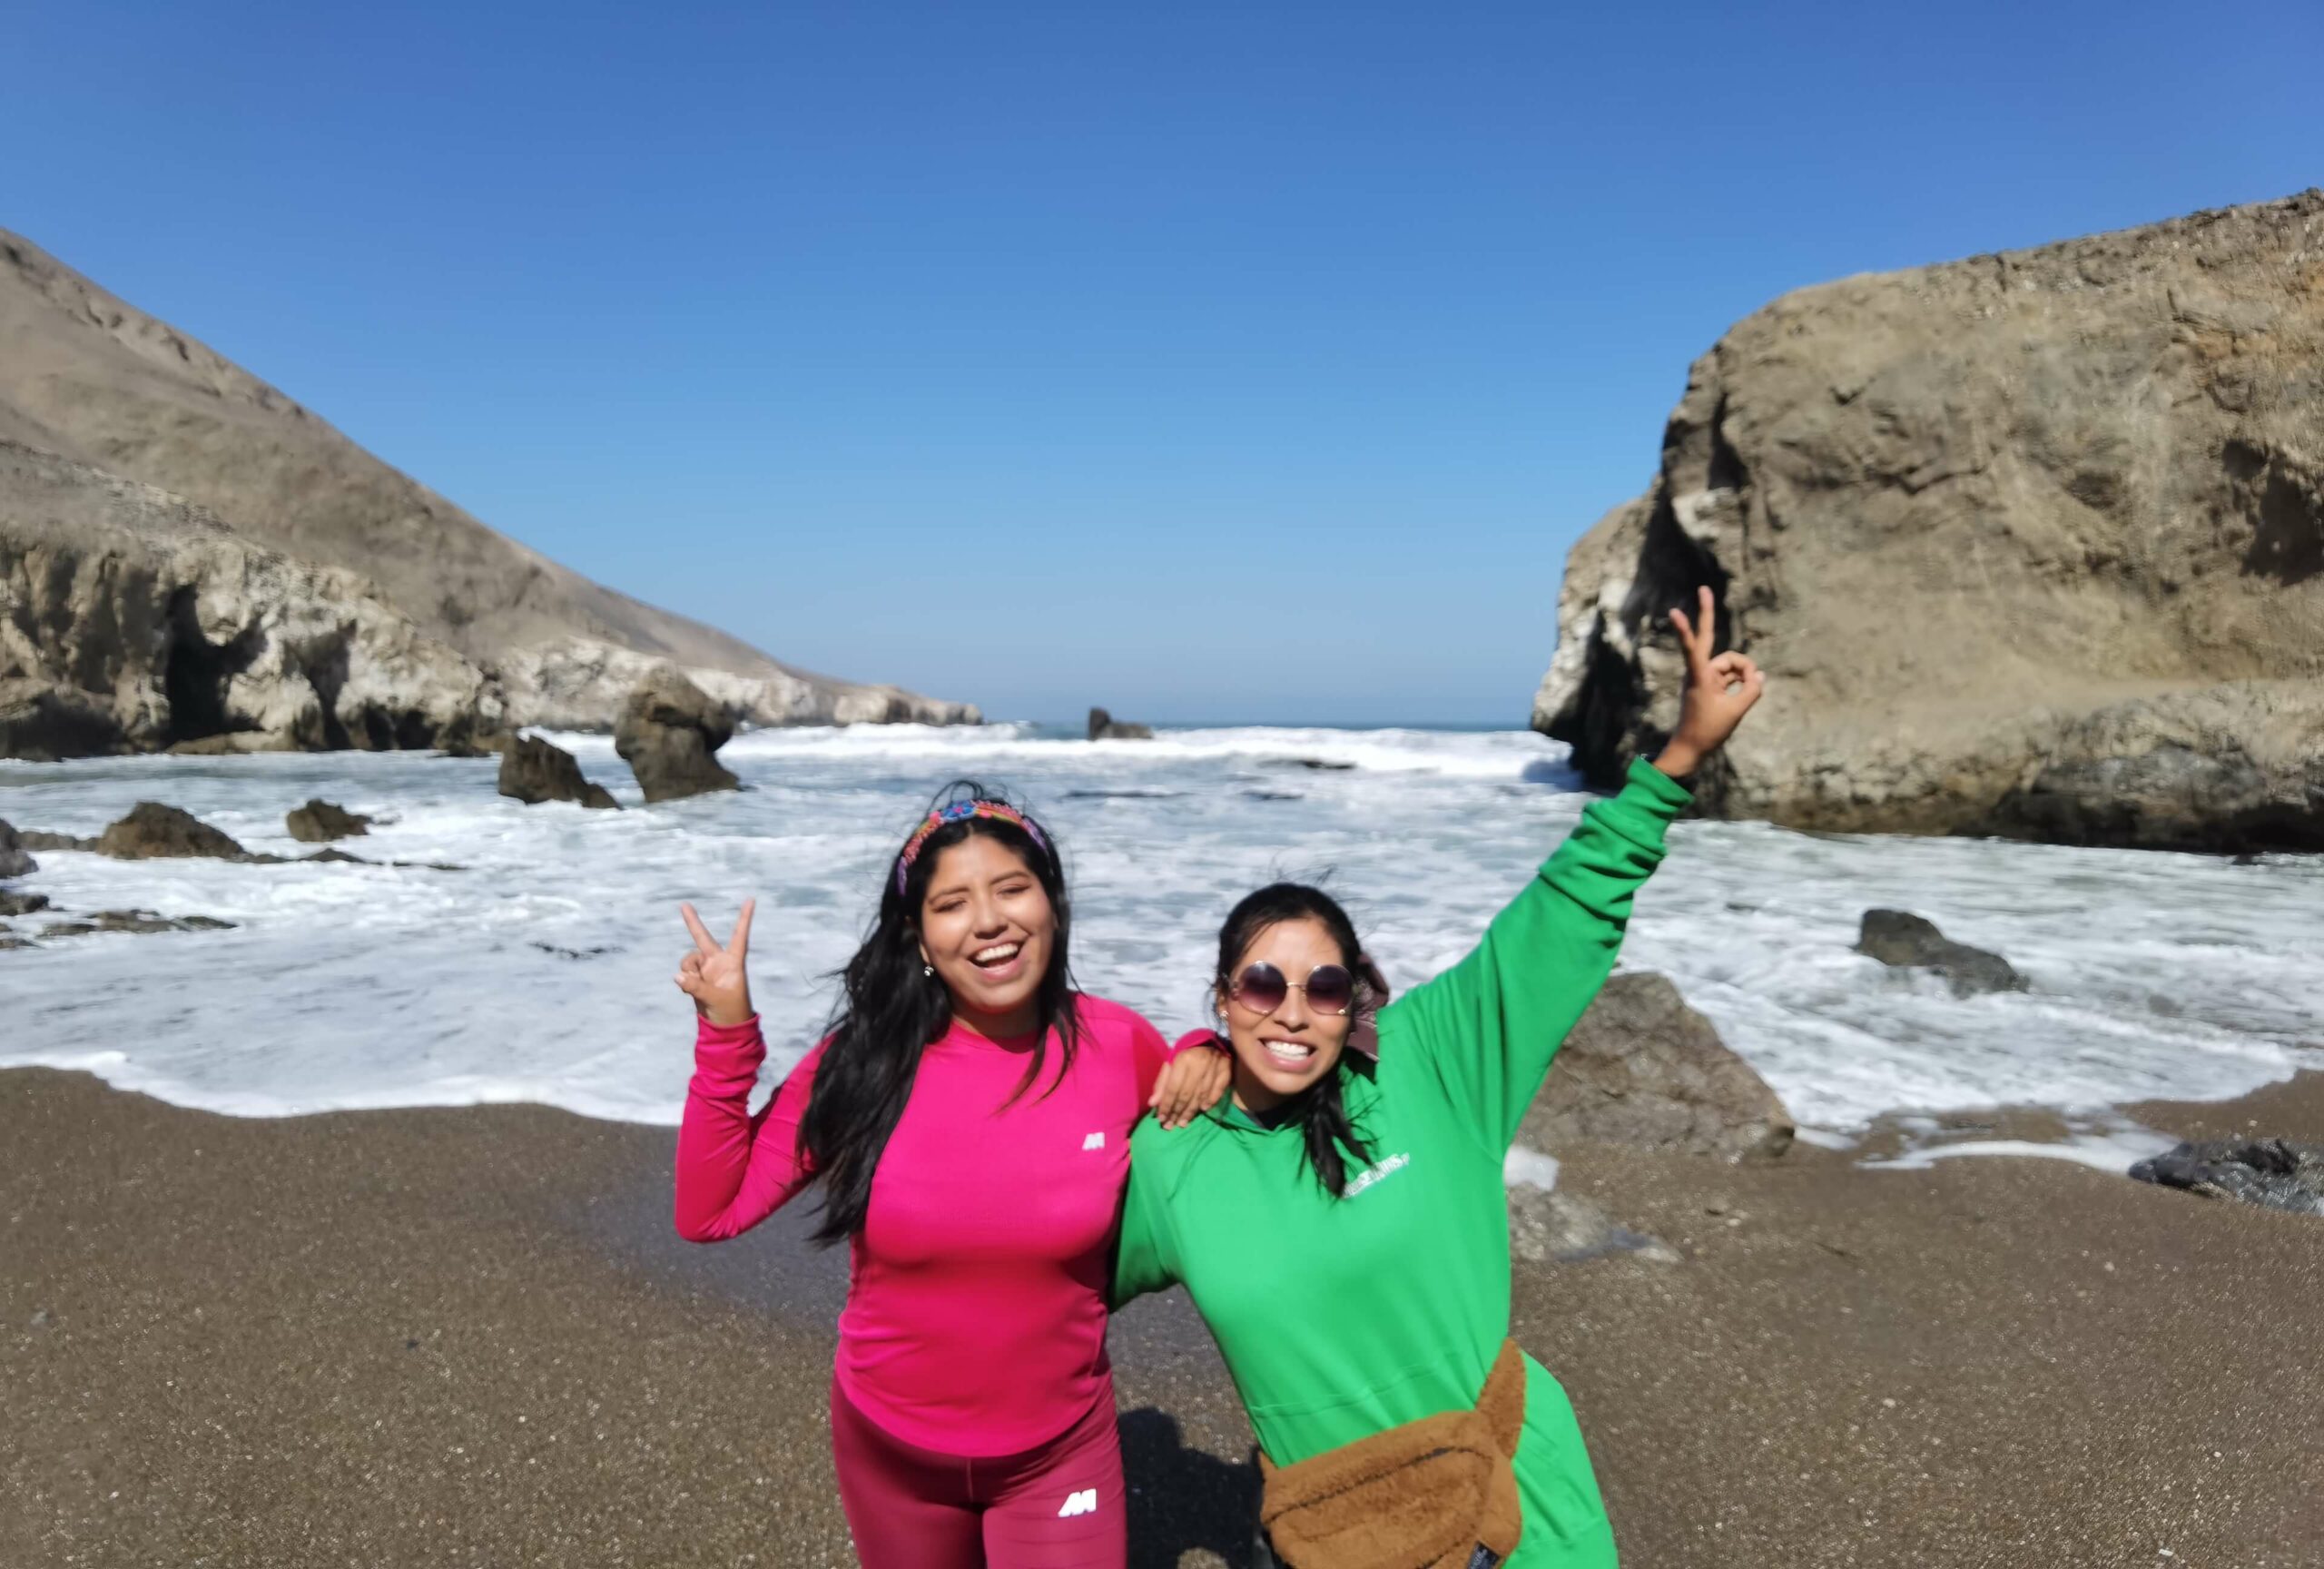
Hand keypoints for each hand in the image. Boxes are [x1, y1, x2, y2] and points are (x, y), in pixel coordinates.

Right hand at [676, 899, 755, 1026]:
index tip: (751, 899)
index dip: (744, 918)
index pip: (739, 936)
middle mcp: (719, 961)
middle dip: (692, 922)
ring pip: (688, 961)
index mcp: (734, 962)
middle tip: (684, 904)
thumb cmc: (731, 1011)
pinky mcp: (696, 978)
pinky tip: (691, 991)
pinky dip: (684, 982)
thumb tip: (678, 976)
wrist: (725, 1026)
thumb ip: (696, 986)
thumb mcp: (716, 998)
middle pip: (703, 938)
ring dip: (688, 972)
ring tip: (699, 987)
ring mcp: (706, 969)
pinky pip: (683, 974)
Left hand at [1148, 1039, 1231, 1129]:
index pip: (1173, 1087)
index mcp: (1182, 1059)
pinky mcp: (1226, 1070)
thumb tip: (1152, 1104)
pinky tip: (1203, 1110)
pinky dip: (1211, 1101)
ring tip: (1183, 1123)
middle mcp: (1199, 1063)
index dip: (1166, 1105)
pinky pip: (1218, 1090)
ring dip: (1191, 1112)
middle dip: (1177, 1112)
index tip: (1161, 1119)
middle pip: (1186, 1093)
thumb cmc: (1187, 1054)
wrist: (1211, 1042)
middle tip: (1171, 1126)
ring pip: (1201, 1095)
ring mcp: (1214, 1067)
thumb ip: (1162, 1083)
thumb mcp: (1171, 1064)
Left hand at [1652, 586, 1763, 779]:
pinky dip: (1742, 681)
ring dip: (1744, 674)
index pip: (1693, 647)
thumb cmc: (1708, 731)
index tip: (1674, 612)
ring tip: (1746, 694)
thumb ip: (1752, 690)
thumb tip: (1759, 675)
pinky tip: (1749, 691)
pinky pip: (1731, 675)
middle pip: (1712, 641)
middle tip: (1704, 588)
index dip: (1686, 629)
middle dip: (1708, 614)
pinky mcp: (1710, 684)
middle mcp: (1699, 672)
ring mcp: (1704, 677)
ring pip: (1731, 664)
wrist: (1691, 749)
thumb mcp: (1736, 711)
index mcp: (1699, 676)